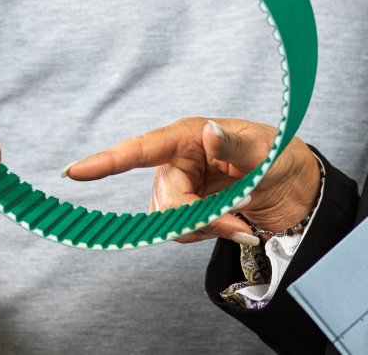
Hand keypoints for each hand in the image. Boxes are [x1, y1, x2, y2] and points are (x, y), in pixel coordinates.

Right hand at [65, 117, 320, 244]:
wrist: (293, 189)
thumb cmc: (279, 158)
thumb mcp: (266, 153)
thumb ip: (236, 146)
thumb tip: (210, 132)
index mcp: (190, 136)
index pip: (142, 149)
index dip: (107, 161)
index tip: (74, 171)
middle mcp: (177, 160)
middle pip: (164, 202)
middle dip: (198, 219)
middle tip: (238, 222)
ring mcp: (178, 187)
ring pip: (170, 222)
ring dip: (206, 229)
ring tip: (241, 222)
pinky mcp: (185, 209)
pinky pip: (181, 232)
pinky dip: (208, 235)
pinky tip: (235, 227)